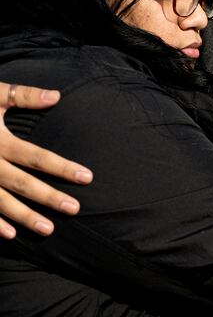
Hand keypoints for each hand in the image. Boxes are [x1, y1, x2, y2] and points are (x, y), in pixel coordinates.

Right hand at [0, 83, 92, 238]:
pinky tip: (10, 234)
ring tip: (48, 229)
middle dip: (48, 197)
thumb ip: (23, 96)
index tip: (87, 177)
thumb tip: (56, 96)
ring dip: (24, 217)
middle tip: (74, 209)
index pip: (35, 157)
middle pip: (21, 183)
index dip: (62, 167)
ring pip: (0, 202)